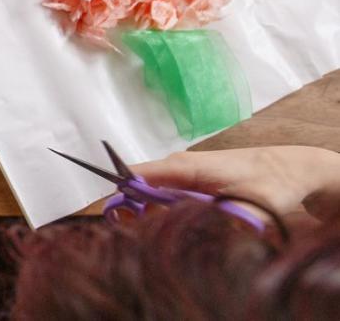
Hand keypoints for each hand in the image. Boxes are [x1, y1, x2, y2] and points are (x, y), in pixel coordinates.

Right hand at [134, 146, 339, 221]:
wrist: (290, 169)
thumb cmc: (274, 182)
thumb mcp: (259, 203)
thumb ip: (235, 217)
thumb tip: (217, 230)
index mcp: (184, 167)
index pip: (136, 175)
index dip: (120, 197)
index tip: (116, 221)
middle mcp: (176, 167)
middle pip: (137, 188)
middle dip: (130, 212)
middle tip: (137, 239)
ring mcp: (181, 174)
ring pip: (149, 195)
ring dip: (145, 215)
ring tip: (154, 238)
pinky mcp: (188, 183)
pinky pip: (162, 197)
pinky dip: (159, 213)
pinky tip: (169, 230)